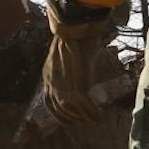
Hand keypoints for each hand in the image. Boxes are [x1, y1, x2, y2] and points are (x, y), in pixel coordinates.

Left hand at [40, 0, 116, 125]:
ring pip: (69, 109)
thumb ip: (73, 72)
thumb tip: (84, 81)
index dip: (59, 114)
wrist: (76, 26)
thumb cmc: (78, 38)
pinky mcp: (72, 81)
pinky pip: (81, 103)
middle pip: (58, 109)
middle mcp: (50, 81)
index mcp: (49, 75)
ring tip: (95, 119)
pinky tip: (99, 115)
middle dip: (72, 119)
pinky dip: (90, 112)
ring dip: (83, 117)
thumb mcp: (71, 58)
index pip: (49, 102)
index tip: (70, 120)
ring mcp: (60, 82)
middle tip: (86, 122)